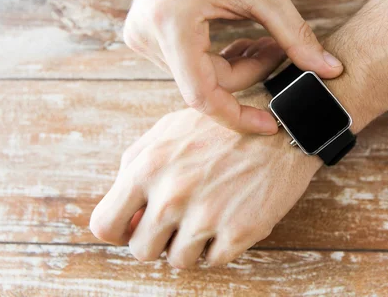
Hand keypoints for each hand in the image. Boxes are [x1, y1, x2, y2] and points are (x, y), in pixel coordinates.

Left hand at [89, 92, 321, 267]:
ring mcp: (206, 215)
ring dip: (191, 244)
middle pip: (141, 251)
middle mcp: (172, 194)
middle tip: (179, 222)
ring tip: (209, 215)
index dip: (119, 231)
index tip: (136, 228)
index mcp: (147, 167)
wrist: (283, 126)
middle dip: (157, 240)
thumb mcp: (169, 130)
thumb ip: (137, 167)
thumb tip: (126, 212)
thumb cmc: (222, 129)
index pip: (104, 224)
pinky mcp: (239, 231)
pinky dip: (220, 245)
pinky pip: (214, 260)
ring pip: (178, 260)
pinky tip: (231, 217)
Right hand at [123, 0, 342, 134]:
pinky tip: (239, 42)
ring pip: (200, 76)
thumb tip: (328, 70)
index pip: (203, 97)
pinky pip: (189, 64)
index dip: (239, 117)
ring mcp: (143, 39)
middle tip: (278, 54)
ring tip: (264, 42)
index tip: (270, 124)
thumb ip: (296, 35)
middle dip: (249, 75)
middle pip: (207, 84)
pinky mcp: (147, 36)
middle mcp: (148, 38)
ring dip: (236, 67)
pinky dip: (218, 60)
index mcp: (171, 26)